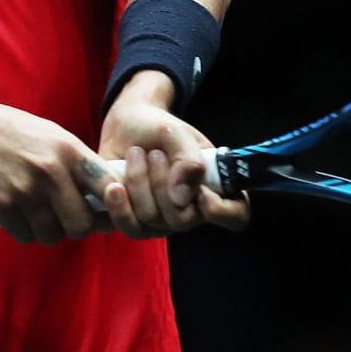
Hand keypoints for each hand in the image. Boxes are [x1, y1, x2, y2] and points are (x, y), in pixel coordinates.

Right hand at [0, 99, 113, 245]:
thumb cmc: (12, 133)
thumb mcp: (51, 136)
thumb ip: (78, 164)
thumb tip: (110, 199)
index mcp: (69, 150)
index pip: (110, 188)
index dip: (113, 206)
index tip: (104, 209)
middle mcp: (50, 171)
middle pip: (83, 224)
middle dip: (77, 226)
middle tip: (66, 217)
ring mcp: (26, 191)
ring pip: (54, 235)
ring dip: (49, 230)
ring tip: (38, 212)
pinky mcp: (2, 207)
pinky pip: (27, 236)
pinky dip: (25, 230)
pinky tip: (18, 213)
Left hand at [98, 72, 250, 237]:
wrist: (125, 125)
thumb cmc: (159, 128)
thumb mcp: (176, 133)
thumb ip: (187, 160)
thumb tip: (181, 197)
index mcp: (214, 187)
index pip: (236, 216)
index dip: (223, 212)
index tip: (203, 193)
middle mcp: (190, 210)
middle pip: (181, 220)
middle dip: (162, 183)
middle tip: (154, 153)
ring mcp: (162, 220)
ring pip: (151, 222)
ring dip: (140, 184)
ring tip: (135, 154)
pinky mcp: (134, 220)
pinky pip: (128, 226)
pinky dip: (119, 204)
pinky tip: (114, 185)